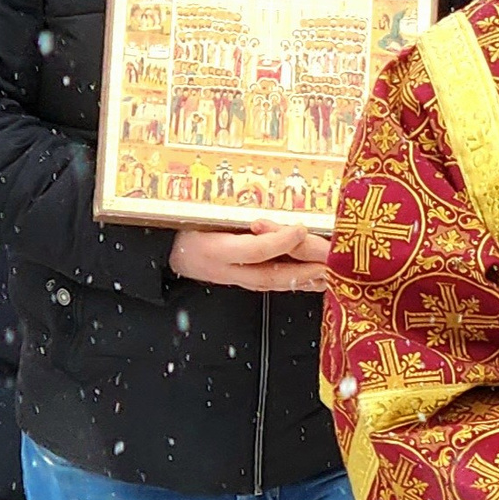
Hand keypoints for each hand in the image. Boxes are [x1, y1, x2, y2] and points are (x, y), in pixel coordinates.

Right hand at [170, 221, 333, 295]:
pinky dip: (295, 283)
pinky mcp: (242, 280)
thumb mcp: (205, 215)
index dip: (278, 241)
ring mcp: (236, 278)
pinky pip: (272, 284)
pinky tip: (314, 280)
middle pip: (269, 274)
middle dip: (302, 271)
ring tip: (330, 274)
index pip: (253, 250)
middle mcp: (228, 269)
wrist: (169, 250)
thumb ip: (235, 216)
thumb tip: (274, 216)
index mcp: (216, 250)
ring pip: (273, 283)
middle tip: (328, 264)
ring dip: (303, 281)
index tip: (301, 230)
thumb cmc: (187, 227)